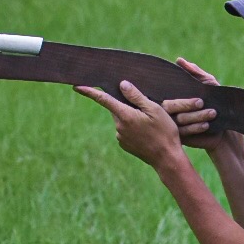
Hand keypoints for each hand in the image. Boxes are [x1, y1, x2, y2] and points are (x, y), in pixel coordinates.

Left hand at [73, 80, 187, 171]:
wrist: (167, 158)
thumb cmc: (164, 132)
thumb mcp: (155, 109)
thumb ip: (137, 96)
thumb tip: (122, 84)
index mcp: (125, 115)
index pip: (104, 100)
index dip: (90, 92)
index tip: (76, 87)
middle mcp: (119, 126)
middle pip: (117, 109)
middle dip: (126, 106)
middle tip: (146, 111)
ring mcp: (121, 137)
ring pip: (122, 120)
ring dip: (131, 118)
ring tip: (151, 125)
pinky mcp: (124, 145)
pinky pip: (125, 131)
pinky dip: (133, 128)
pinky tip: (147, 134)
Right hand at [164, 57, 222, 137]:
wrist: (227, 128)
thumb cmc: (217, 102)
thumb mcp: (208, 84)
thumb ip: (195, 72)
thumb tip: (179, 60)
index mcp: (176, 98)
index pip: (168, 94)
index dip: (177, 94)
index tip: (195, 94)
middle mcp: (172, 112)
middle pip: (169, 107)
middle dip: (186, 105)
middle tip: (202, 102)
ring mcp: (175, 126)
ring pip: (179, 120)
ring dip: (196, 116)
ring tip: (212, 113)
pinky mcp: (182, 138)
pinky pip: (184, 133)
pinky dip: (195, 128)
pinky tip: (206, 125)